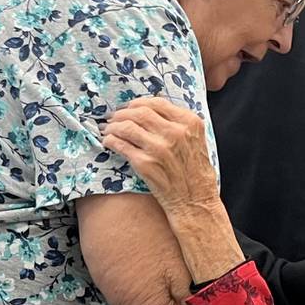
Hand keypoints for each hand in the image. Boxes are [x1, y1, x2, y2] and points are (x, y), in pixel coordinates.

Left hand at [103, 97, 218, 213]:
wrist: (194, 201)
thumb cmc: (195, 172)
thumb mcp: (196, 140)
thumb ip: (178, 123)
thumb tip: (150, 111)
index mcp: (189, 123)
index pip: (157, 103)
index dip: (138, 103)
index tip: (129, 107)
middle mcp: (174, 133)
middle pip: (139, 112)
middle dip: (122, 113)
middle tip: (114, 117)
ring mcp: (158, 148)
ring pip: (126, 126)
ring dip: (113, 126)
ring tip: (108, 129)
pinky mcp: (145, 164)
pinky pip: (120, 145)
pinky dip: (110, 140)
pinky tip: (108, 141)